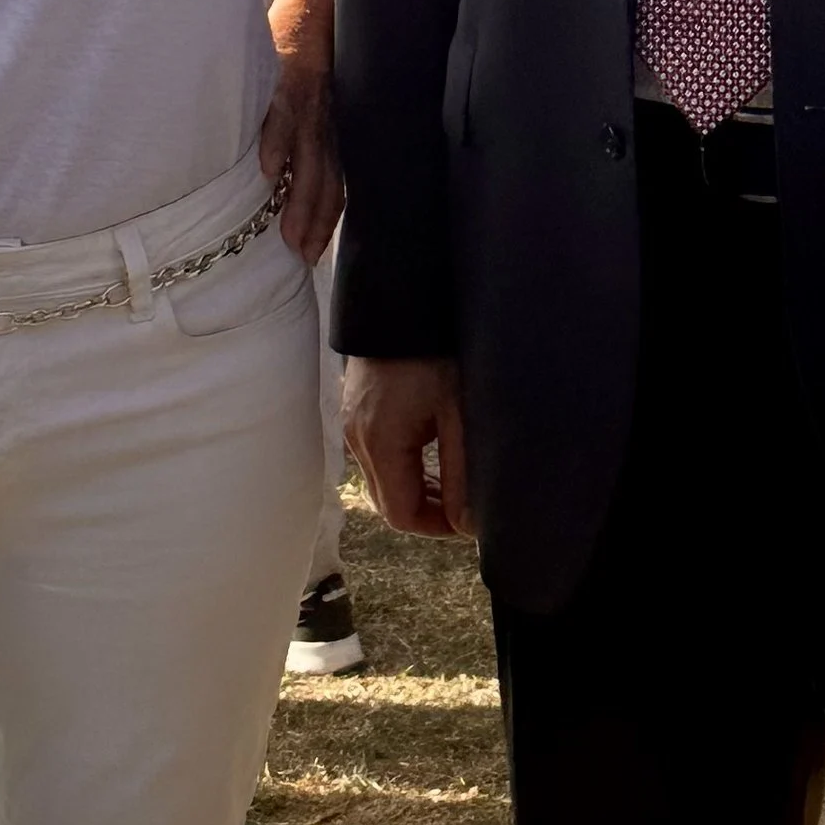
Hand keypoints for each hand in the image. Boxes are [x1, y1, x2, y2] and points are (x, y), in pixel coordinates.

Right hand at [258, 48, 341, 266]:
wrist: (313, 8)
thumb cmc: (310, 57)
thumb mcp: (322, 100)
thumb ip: (313, 135)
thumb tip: (289, 174)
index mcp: (332, 130)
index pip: (336, 183)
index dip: (325, 219)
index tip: (312, 253)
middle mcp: (324, 124)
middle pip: (324, 180)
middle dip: (313, 221)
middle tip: (301, 255)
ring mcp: (306, 106)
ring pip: (307, 159)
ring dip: (299, 198)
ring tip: (288, 233)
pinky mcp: (285, 83)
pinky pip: (281, 118)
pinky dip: (277, 145)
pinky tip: (270, 171)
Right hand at [346, 354, 472, 538]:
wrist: (403, 296)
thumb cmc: (434, 350)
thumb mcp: (458, 412)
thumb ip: (462, 472)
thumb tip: (468, 526)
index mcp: (380, 444)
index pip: (401, 515)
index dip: (437, 528)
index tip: (471, 519)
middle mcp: (357, 438)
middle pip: (388, 501)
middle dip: (428, 512)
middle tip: (467, 504)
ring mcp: (353, 422)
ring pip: (383, 479)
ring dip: (417, 489)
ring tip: (456, 481)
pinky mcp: (357, 407)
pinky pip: (378, 454)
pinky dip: (405, 466)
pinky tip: (434, 452)